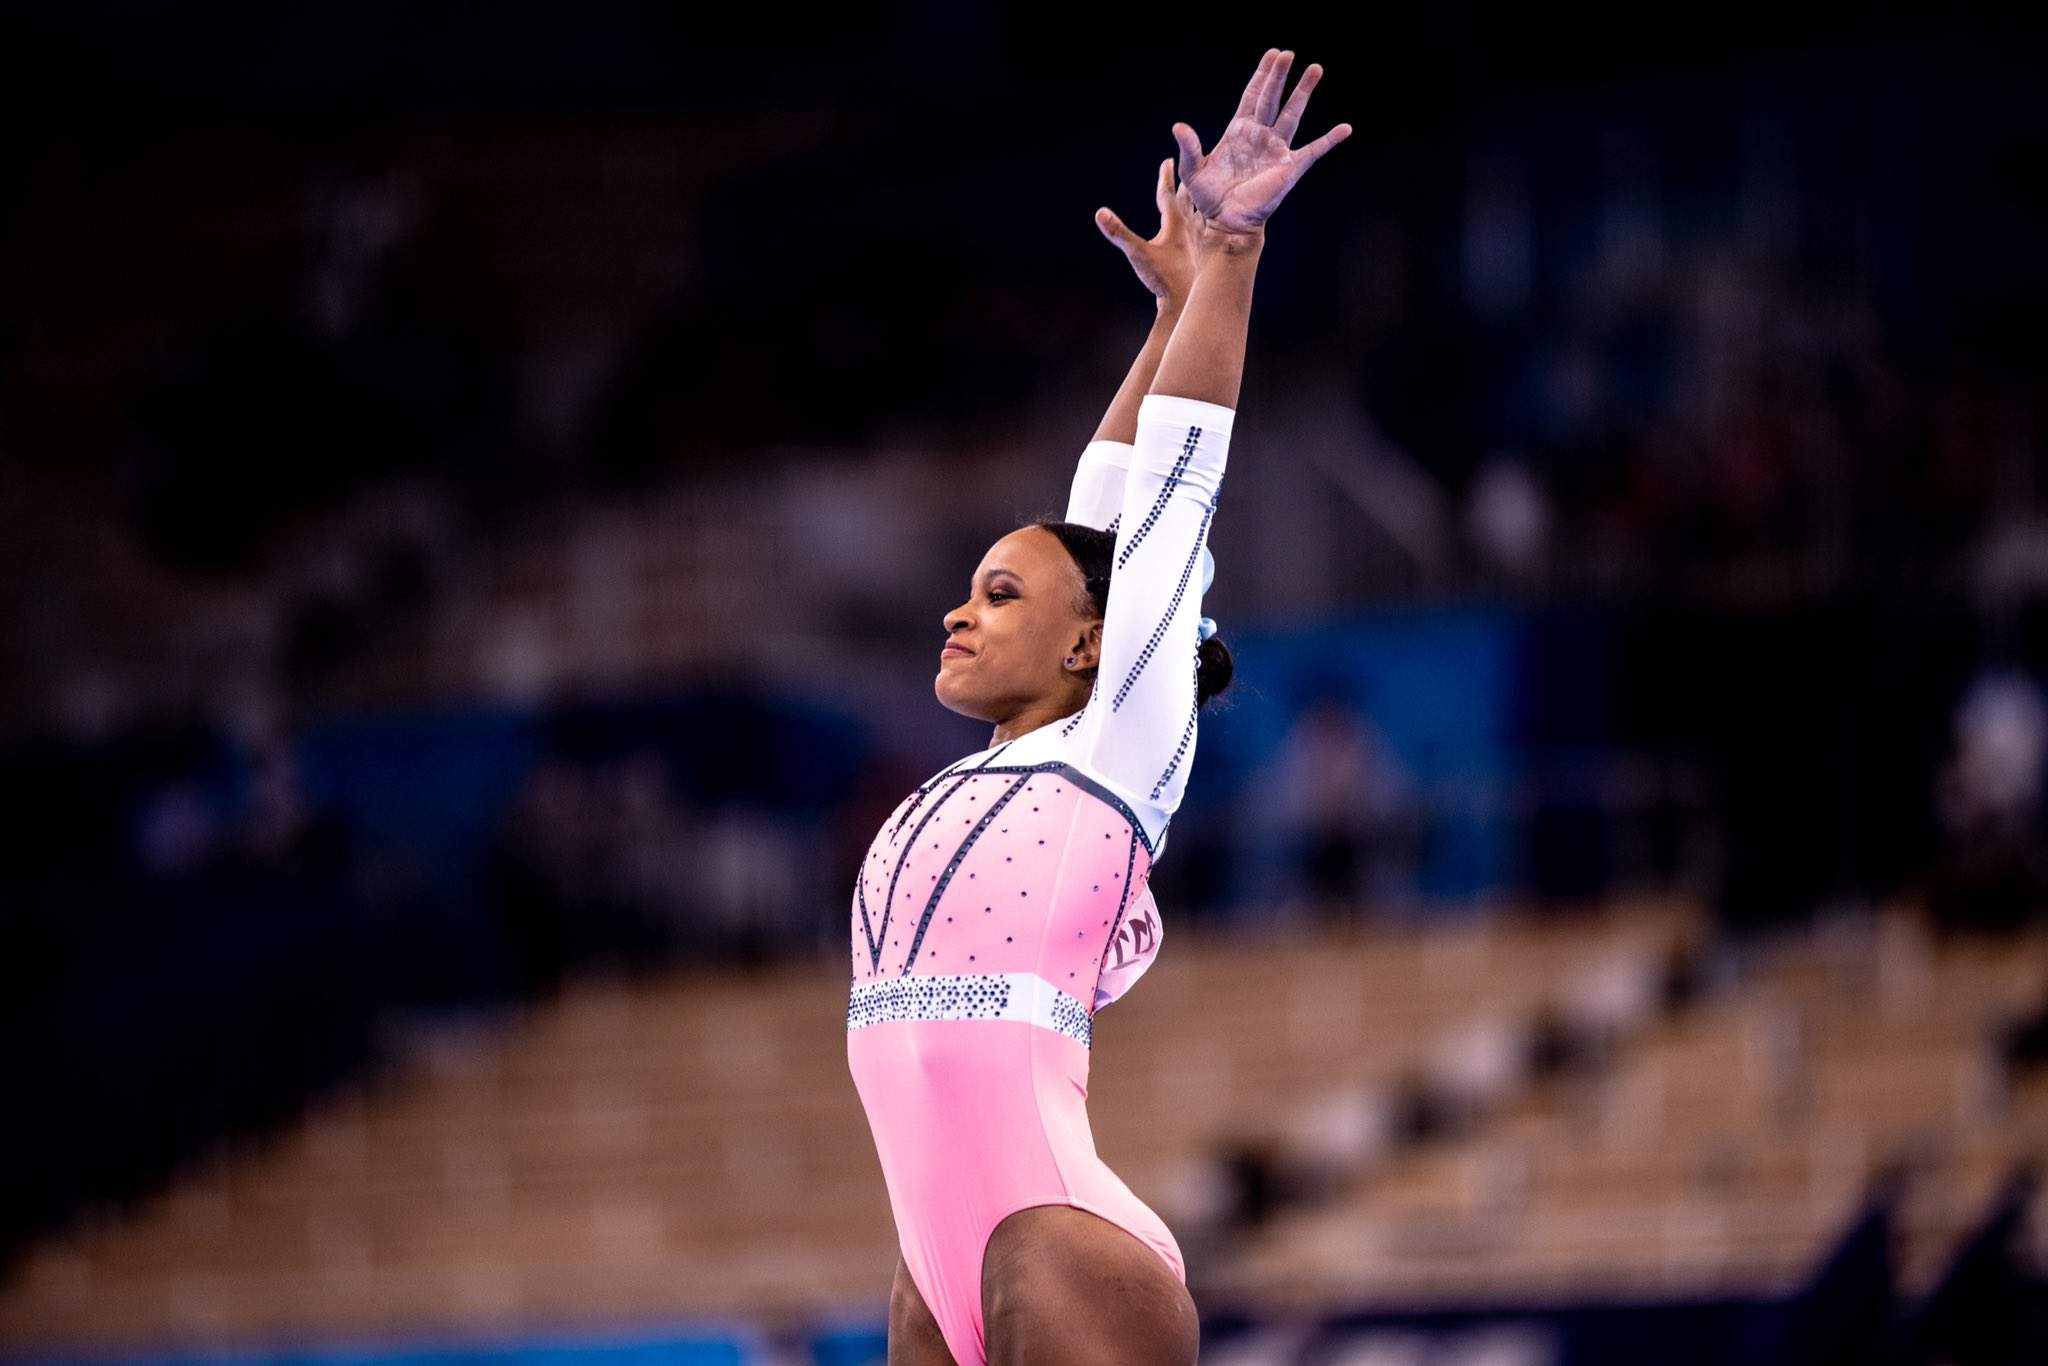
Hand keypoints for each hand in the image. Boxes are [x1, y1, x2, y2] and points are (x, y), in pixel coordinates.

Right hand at [1096, 157, 1202, 311]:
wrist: (1187, 302)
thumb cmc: (1164, 279)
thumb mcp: (1137, 254)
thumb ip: (1119, 233)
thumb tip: (1100, 212)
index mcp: (1175, 224)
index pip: (1168, 194)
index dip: (1166, 177)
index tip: (1168, 161)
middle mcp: (1190, 230)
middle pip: (1188, 200)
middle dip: (1184, 184)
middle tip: (1190, 168)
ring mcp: (1199, 243)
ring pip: (1199, 215)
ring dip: (1198, 203)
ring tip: (1200, 196)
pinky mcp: (1202, 257)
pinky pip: (1204, 233)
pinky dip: (1203, 224)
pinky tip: (1205, 231)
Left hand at [1172, 48, 1351, 235]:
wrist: (1227, 222)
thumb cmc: (1210, 198)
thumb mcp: (1193, 171)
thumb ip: (1189, 147)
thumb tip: (1178, 126)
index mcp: (1239, 131)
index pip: (1253, 96)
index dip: (1262, 75)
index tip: (1272, 54)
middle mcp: (1261, 135)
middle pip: (1273, 98)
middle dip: (1280, 75)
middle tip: (1289, 53)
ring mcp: (1277, 149)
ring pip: (1292, 114)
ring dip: (1303, 92)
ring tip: (1315, 68)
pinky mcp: (1290, 167)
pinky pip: (1314, 151)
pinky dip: (1330, 140)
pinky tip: (1345, 129)